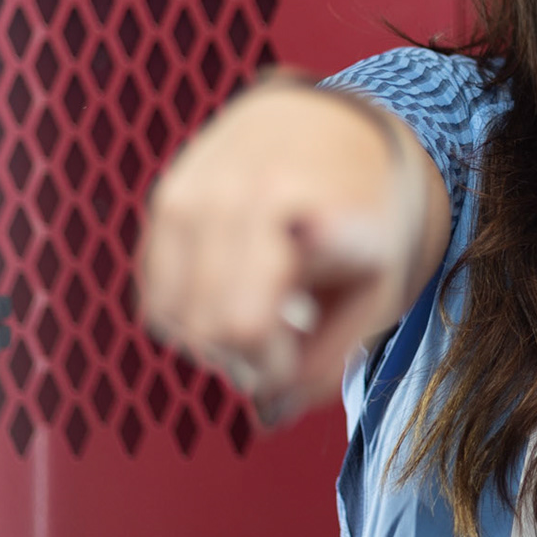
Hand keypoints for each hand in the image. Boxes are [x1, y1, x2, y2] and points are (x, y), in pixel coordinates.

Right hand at [134, 77, 437, 428]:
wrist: (342, 123)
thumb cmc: (371, 207)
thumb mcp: (380, 286)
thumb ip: (331, 358)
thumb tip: (271, 413)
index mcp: (287, 206)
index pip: (242, 326)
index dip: (269, 366)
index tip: (300, 355)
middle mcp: (226, 192)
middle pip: (202, 327)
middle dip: (243, 356)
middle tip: (287, 340)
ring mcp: (187, 191)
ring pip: (168, 314)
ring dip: (212, 336)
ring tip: (265, 311)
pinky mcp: (165, 196)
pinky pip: (156, 288)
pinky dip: (189, 309)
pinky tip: (236, 289)